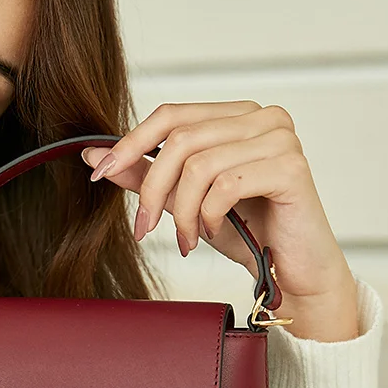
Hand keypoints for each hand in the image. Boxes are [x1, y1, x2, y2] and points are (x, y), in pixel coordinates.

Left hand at [81, 101, 354, 305]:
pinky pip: (225, 184)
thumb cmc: (248, 232)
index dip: (130, 143)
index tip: (100, 173)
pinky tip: (213, 233)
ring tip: (187, 239)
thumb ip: (145, 174)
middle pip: (180, 140)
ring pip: (199, 164)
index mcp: (237, 115)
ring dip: (182, 211)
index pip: (172, 115)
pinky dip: (209, 215)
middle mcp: (263, 117)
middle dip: (153, 189)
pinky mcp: (290, 167)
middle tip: (144, 228)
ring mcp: (280, 138)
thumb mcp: (186, 200)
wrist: (293, 273)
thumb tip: (94, 155)